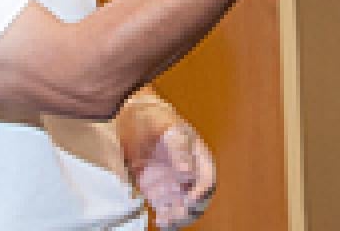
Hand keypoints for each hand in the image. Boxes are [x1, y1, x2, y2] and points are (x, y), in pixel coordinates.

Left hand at [118, 96, 215, 229]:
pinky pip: (168, 212)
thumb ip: (178, 148)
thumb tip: (188, 171)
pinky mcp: (160, 194)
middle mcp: (190, 174)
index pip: (207, 180)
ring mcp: (175, 185)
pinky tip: (158, 220)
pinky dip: (166, 219)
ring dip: (178, 218)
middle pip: (198, 200)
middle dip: (189, 211)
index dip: (200, 193)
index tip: (189, 200)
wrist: (132, 122)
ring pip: (185, 210)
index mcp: (199, 157)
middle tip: (175, 214)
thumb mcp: (166, 128)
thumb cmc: (154, 120)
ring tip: (165, 220)